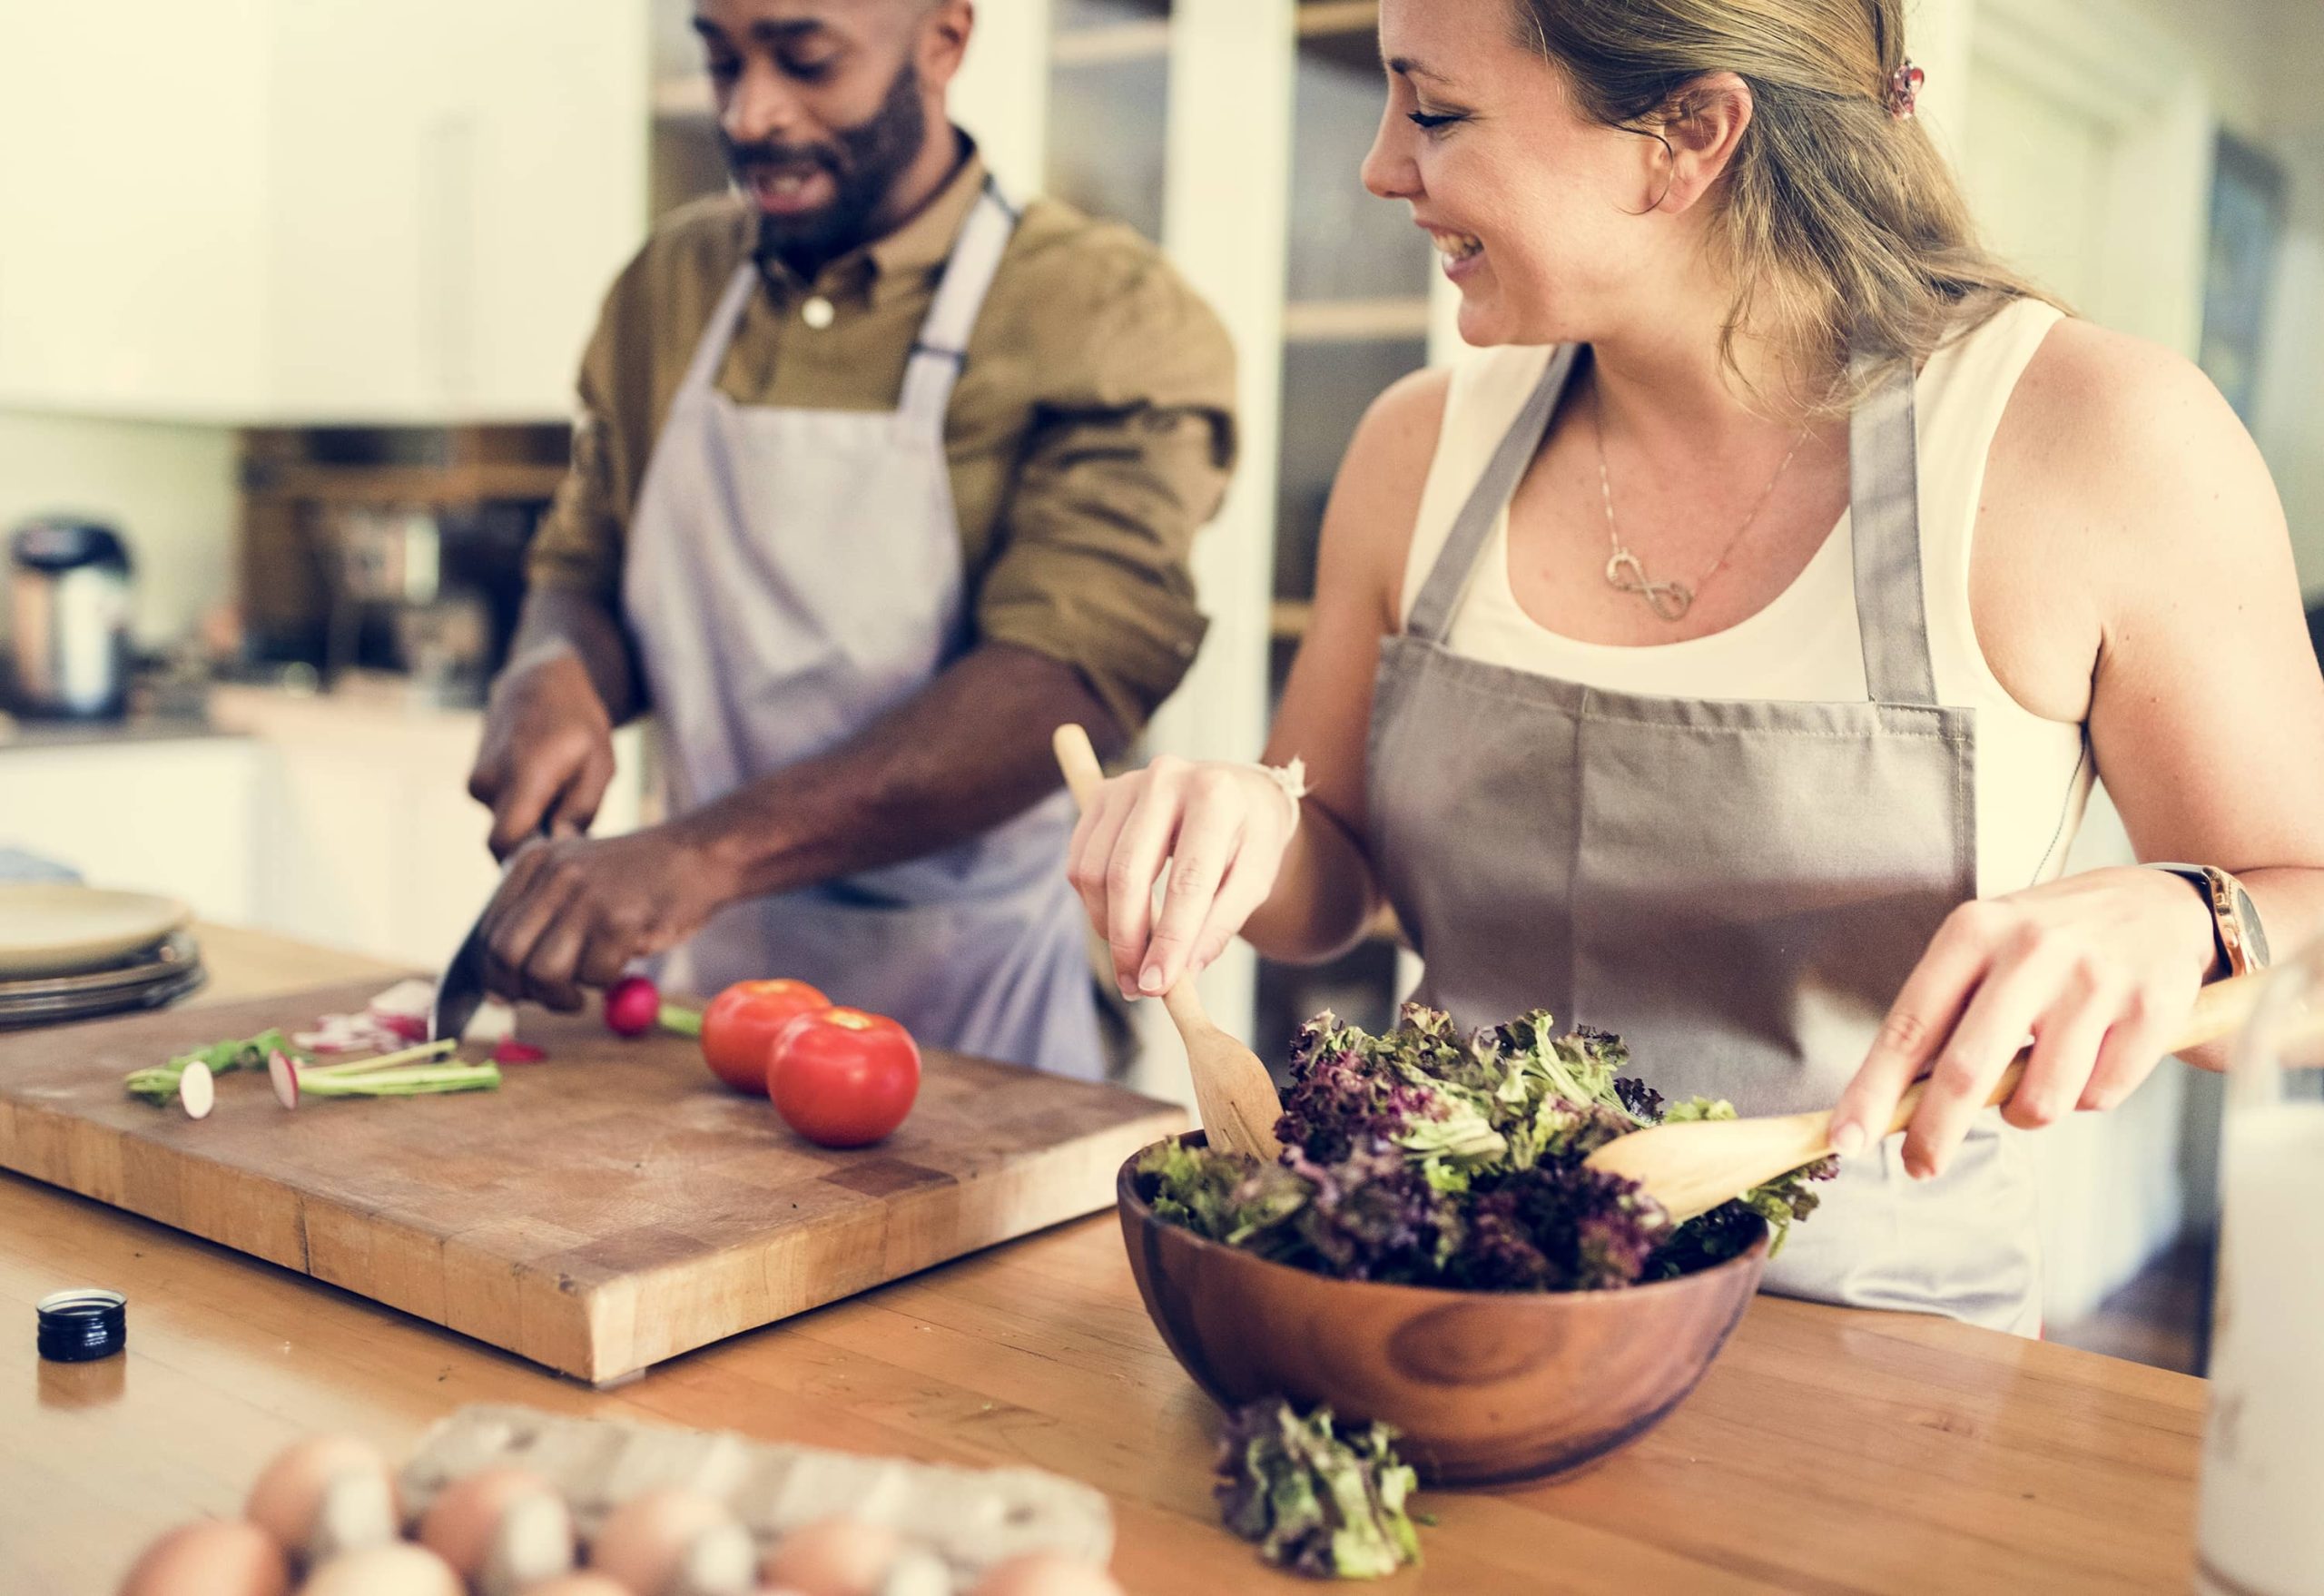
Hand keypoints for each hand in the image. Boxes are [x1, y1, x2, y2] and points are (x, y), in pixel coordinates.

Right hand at [467, 647, 617, 859]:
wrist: (539, 683)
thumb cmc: (578, 725)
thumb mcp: (600, 765)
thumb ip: (581, 810)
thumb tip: (558, 846)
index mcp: (522, 775)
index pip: (502, 843)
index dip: (526, 861)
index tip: (557, 858)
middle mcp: (489, 781)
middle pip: (507, 842)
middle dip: (538, 842)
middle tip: (571, 822)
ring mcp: (477, 782)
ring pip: (506, 827)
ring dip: (533, 823)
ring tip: (560, 796)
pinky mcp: (475, 784)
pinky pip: (500, 813)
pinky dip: (523, 810)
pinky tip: (544, 790)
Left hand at [479, 824, 730, 1010]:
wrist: (698, 857)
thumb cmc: (636, 880)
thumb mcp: (575, 880)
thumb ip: (535, 923)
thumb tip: (497, 993)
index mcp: (533, 862)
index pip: (489, 933)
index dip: (497, 975)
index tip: (516, 993)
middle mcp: (553, 875)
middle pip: (506, 954)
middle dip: (522, 991)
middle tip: (552, 999)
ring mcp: (587, 896)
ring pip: (544, 972)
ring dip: (561, 997)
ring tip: (582, 992)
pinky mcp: (620, 920)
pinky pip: (594, 975)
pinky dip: (604, 982)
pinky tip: (618, 965)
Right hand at [1066, 755, 1296, 999]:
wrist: (1236, 791)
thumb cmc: (1250, 838)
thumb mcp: (1255, 880)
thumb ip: (1220, 925)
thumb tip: (1181, 973)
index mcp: (1216, 797)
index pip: (1187, 879)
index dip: (1171, 938)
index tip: (1159, 985)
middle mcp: (1167, 779)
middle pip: (1127, 873)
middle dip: (1127, 940)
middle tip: (1137, 986)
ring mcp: (1127, 784)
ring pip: (1093, 871)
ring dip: (1106, 926)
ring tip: (1131, 958)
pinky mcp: (1101, 796)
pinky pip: (1079, 861)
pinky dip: (1093, 903)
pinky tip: (1118, 921)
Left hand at [1829, 866, 2217, 1178]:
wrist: (2160, 903)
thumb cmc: (2048, 942)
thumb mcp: (1986, 949)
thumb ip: (1943, 1017)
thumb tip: (1891, 1106)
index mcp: (1974, 930)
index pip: (1910, 1026)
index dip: (1874, 1090)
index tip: (1846, 1138)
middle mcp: (2032, 949)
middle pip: (1966, 1072)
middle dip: (1933, 1134)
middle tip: (1918, 1166)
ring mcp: (2095, 979)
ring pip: (2040, 1101)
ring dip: (2026, 1114)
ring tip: (2037, 1081)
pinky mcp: (2153, 1009)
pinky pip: (2101, 1096)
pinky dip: (2088, 1097)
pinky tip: (2093, 1059)